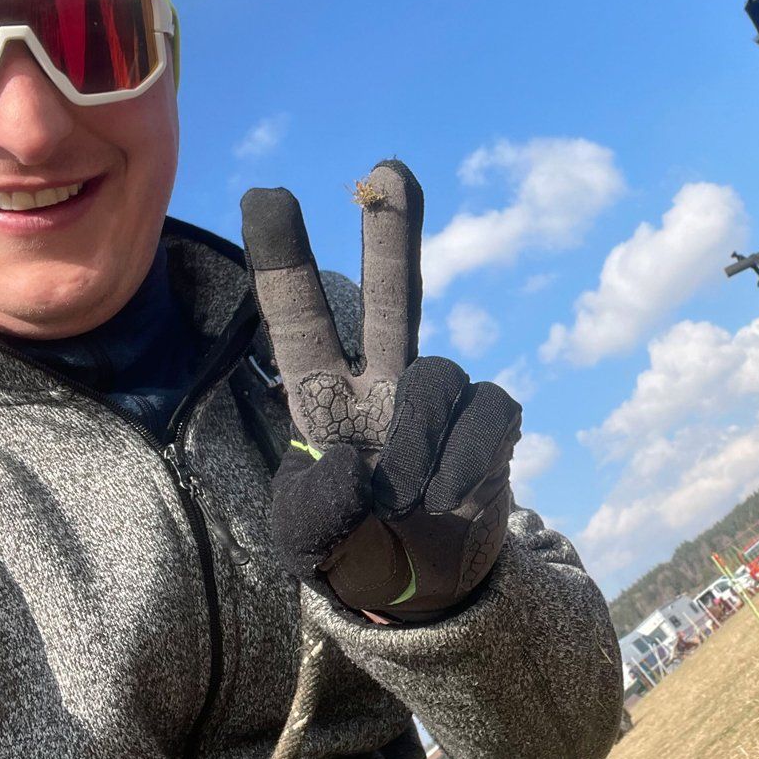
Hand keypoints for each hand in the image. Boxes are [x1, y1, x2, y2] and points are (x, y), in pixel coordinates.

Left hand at [240, 161, 520, 621]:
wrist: (428, 588)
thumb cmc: (355, 552)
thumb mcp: (310, 545)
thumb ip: (312, 510)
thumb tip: (350, 463)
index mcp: (324, 397)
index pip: (299, 320)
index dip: (284, 259)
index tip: (267, 195)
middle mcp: (384, 382)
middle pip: (392, 295)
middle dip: (391, 232)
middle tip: (388, 170)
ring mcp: (441, 398)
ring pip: (437, 377)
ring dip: (419, 443)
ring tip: (408, 502)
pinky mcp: (491, 422)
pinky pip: (488, 413)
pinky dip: (468, 462)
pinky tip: (451, 501)